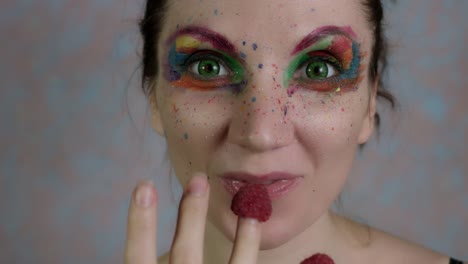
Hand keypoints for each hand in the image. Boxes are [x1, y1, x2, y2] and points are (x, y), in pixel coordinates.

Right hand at [124, 172, 260, 263]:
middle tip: (197, 178)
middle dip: (189, 215)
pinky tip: (251, 219)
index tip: (144, 185)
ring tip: (208, 186)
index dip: (140, 223)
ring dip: (204, 219)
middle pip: (182, 252)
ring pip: (199, 255)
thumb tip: (152, 240)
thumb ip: (153, 258)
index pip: (138, 256)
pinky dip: (247, 243)